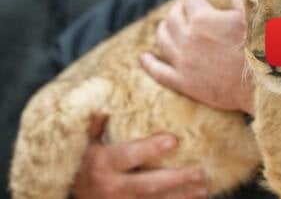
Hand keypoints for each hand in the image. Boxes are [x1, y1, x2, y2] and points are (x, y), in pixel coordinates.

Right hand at [72, 116, 207, 198]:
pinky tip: (197, 198)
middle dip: (176, 179)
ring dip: (183, 196)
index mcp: (104, 164)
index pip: (129, 156)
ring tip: (205, 187)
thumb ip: (97, 122)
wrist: (71, 193)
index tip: (173, 140)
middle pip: (149, 185)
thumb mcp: (85, 141)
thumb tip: (108, 97)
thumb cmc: (83, 161)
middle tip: (200, 172)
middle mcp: (114, 187)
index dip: (150, 149)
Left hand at [140, 0, 253, 114]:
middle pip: (173, 17)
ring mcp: (183, 62)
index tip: (203, 0)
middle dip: (180, 11)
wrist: (261, 87)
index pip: (191, 0)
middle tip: (188, 12)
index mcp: (202, 19)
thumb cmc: (260, 48)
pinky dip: (149, 63)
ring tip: (170, 27)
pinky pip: (159, 71)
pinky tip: (144, 58)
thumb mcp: (252, 14)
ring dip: (164, 29)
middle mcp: (187, 38)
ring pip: (163, 39)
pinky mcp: (184, 83)